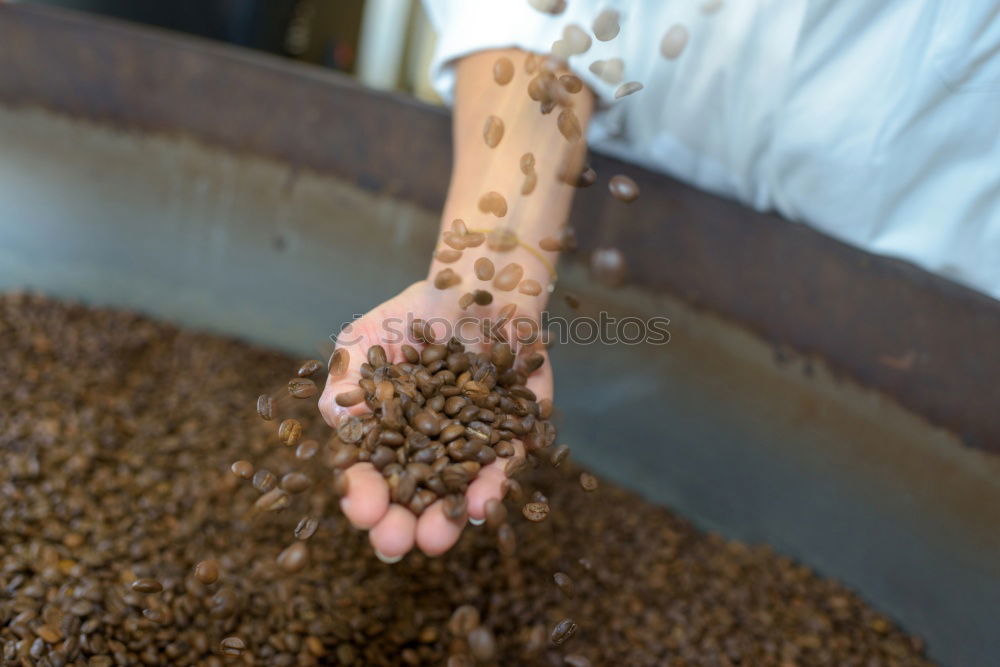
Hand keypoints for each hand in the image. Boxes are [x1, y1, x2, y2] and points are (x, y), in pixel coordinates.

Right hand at [318, 280, 551, 560]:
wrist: (474, 282)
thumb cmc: (410, 316)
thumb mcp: (361, 342)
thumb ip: (345, 383)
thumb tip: (338, 424)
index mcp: (391, 438)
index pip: (373, 475)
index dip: (364, 494)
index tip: (360, 508)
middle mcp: (433, 449)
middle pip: (416, 497)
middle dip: (403, 524)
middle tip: (393, 544)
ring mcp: (476, 443)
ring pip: (463, 490)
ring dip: (449, 517)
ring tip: (435, 539)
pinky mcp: (518, 428)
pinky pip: (509, 460)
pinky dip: (497, 481)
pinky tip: (485, 501)